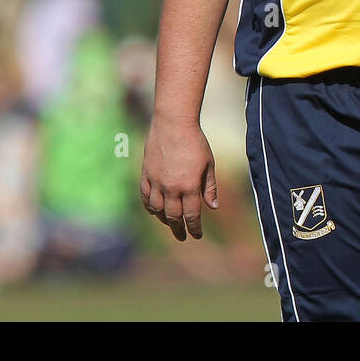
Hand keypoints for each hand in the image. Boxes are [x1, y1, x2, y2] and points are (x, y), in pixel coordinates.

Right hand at [140, 116, 216, 240]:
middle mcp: (171, 188)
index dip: (194, 228)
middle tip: (182, 236)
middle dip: (179, 229)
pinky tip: (154, 210)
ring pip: (157, 209)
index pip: (192, 215)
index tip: (197, 235)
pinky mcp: (146, 175)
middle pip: (173, 216)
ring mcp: (156, 182)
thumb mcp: (209, 164)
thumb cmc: (195, 142)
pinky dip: (149, 207)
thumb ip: (210, 187)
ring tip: (170, 223)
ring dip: (164, 219)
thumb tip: (213, 207)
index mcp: (190, 186)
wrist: (173, 123)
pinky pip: (145, 197)